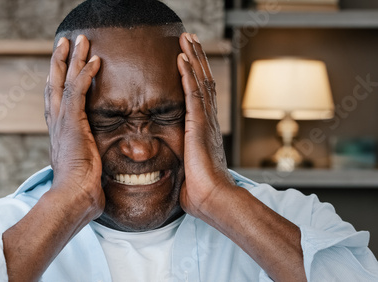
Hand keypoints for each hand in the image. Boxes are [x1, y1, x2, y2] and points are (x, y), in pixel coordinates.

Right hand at [44, 35, 104, 215]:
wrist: (74, 197)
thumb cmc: (81, 189)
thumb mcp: (83, 168)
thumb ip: (86, 158)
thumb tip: (96, 167)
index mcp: (59, 132)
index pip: (56, 99)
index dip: (58, 80)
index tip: (63, 65)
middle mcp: (56, 123)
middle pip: (54, 84)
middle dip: (59, 61)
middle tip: (65, 42)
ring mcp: (62, 121)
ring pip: (64, 81)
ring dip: (72, 59)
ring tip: (79, 40)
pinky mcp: (71, 122)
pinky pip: (77, 91)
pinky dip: (85, 74)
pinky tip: (94, 61)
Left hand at [177, 33, 235, 218]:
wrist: (213, 199)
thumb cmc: (200, 189)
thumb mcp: (189, 167)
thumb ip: (184, 156)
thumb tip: (175, 161)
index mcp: (205, 129)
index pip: (202, 94)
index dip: (197, 74)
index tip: (189, 58)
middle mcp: (209, 120)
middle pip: (204, 81)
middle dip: (197, 58)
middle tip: (190, 38)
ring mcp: (206, 121)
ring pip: (200, 81)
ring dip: (193, 58)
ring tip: (187, 38)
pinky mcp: (199, 125)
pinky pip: (193, 94)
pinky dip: (188, 74)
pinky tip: (182, 58)